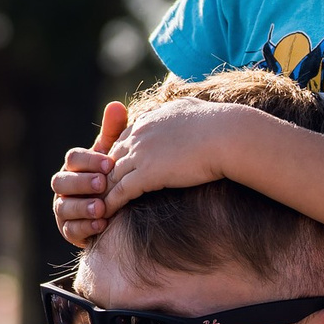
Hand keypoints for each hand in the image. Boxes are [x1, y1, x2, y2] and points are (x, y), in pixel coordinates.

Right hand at [51, 102, 128, 246]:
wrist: (120, 209)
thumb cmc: (114, 177)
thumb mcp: (115, 155)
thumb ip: (114, 133)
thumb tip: (116, 105)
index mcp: (74, 165)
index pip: (73, 158)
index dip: (89, 160)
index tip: (109, 164)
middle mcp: (63, 186)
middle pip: (62, 182)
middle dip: (81, 183)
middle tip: (102, 184)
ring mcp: (64, 208)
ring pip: (64, 207)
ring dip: (82, 207)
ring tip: (101, 208)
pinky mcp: (69, 229)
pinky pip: (70, 229)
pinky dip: (85, 227)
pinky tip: (101, 224)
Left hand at [91, 99, 259, 218]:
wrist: (228, 135)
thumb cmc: (221, 124)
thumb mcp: (193, 108)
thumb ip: (181, 109)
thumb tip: (186, 107)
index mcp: (150, 120)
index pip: (124, 139)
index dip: (119, 156)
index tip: (115, 170)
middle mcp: (140, 134)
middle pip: (112, 158)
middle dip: (104, 175)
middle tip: (97, 192)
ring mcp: (141, 153)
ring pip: (112, 176)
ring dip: (102, 192)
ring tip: (95, 207)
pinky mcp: (147, 173)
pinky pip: (120, 191)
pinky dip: (111, 204)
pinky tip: (106, 215)